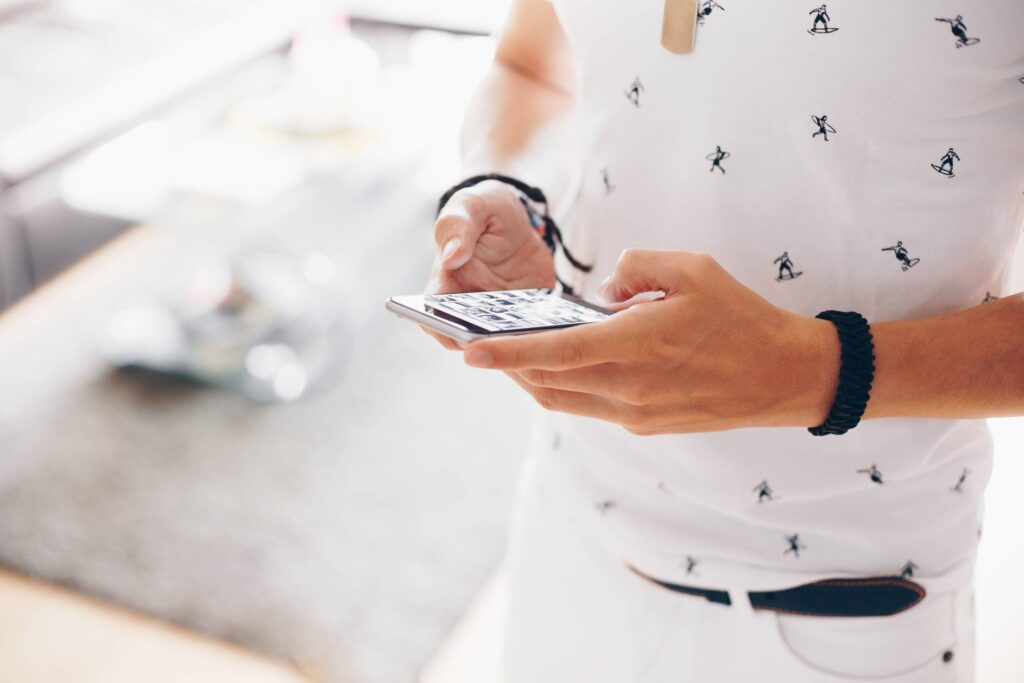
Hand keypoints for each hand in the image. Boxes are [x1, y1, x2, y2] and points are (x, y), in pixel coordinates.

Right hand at [421, 180, 556, 349]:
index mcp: (446, 282)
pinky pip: (531, 335)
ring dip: (516, 345)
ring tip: (535, 338)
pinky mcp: (523, 318)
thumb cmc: (485, 211)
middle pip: (469, 337)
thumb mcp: (471, 206)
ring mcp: (497, 316)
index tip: (457, 332)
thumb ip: (458, 227)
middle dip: (484, 343)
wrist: (519, 221)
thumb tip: (452, 256)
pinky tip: (561, 330)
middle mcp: (467, 306)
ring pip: (502, 343)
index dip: (441, 327)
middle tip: (505, 338)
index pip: (433, 315)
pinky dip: (543, 336)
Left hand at [459, 249, 840, 433]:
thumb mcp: (693, 268)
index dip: (509, 355)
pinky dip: (565, 386)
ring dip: (533, 379)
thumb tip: (602, 290)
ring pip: (564, 399)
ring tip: (512, 354)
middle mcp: (631, 388)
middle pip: (549, 382)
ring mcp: (636, 413)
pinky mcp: (644, 425)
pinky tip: (562, 364)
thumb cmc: (741, 316)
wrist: (784, 376)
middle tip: (481, 345)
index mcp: (639, 345)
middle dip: (510, 366)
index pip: (558, 353)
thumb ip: (636, 265)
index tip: (468, 352)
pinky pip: (589, 407)